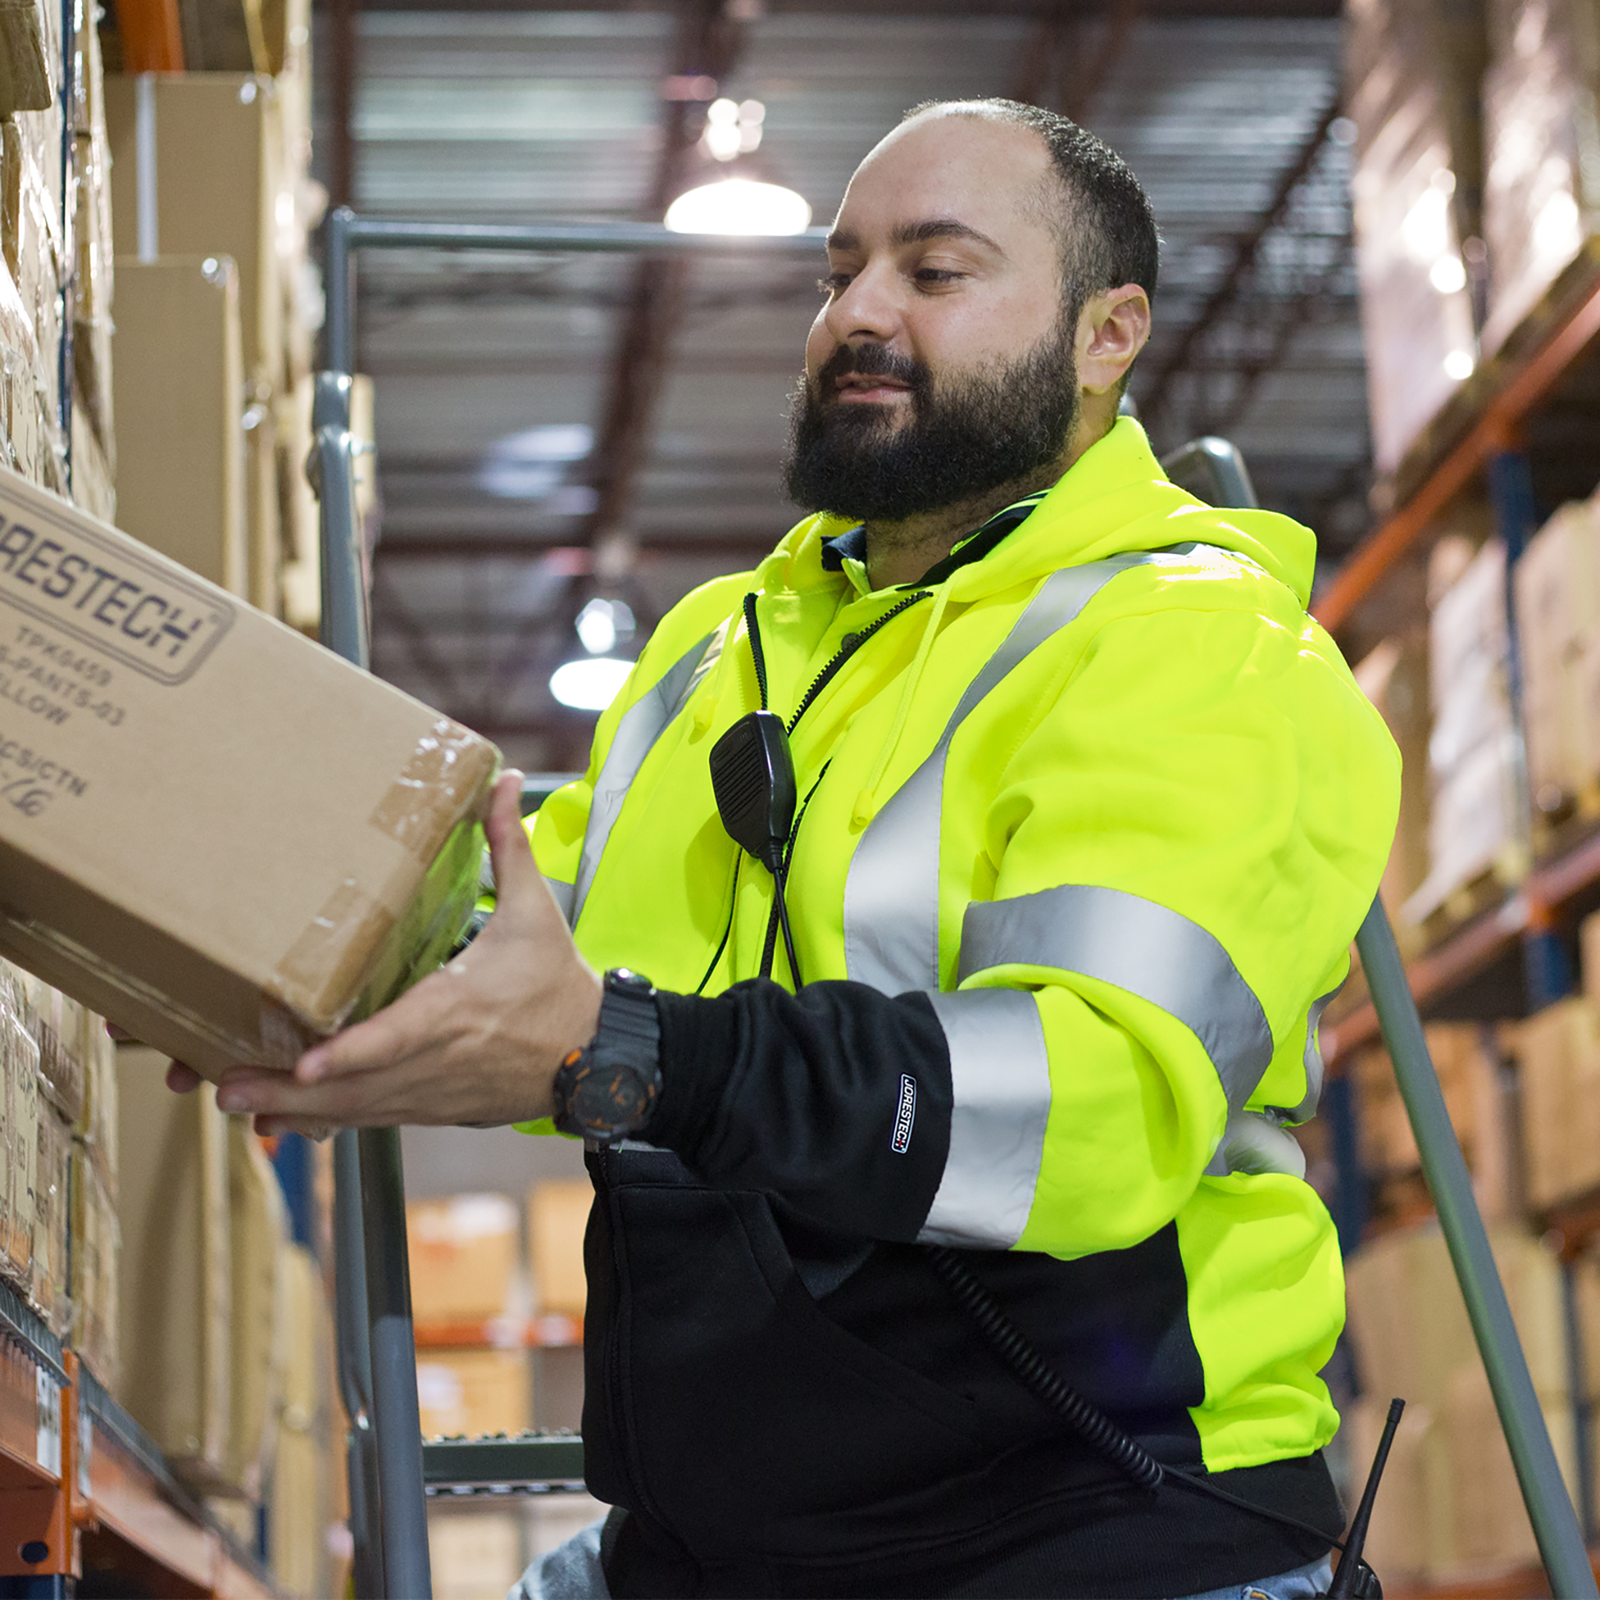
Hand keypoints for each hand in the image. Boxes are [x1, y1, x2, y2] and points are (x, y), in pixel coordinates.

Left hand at [211, 769, 601, 1137]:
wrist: (596, 1058)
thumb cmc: (559, 986)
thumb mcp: (537, 912)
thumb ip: (509, 846)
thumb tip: (502, 781)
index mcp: (456, 1007)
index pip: (396, 1038)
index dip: (349, 1056)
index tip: (304, 1065)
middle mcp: (436, 1058)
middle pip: (354, 1087)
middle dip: (286, 1092)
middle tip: (224, 1085)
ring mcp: (433, 1091)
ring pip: (355, 1111)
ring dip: (293, 1111)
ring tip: (234, 1099)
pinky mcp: (434, 1108)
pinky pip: (371, 1119)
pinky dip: (325, 1121)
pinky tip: (281, 1118)